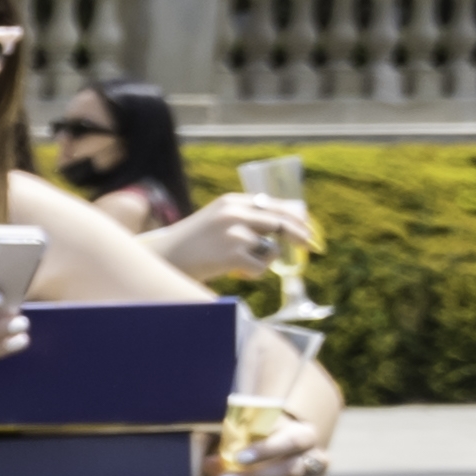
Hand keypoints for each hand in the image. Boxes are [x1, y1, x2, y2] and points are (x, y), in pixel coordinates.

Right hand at [147, 190, 314, 285]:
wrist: (163, 258)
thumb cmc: (191, 243)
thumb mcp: (217, 220)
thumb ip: (245, 219)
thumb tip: (284, 225)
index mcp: (232, 201)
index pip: (275, 205)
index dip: (296, 217)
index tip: (307, 227)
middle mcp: (235, 213)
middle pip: (282, 223)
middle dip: (300, 236)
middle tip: (311, 246)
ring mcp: (234, 233)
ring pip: (271, 249)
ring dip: (264, 260)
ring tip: (241, 264)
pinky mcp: (233, 255)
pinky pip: (261, 266)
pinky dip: (253, 273)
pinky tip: (235, 272)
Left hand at [215, 420, 331, 475]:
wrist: (285, 455)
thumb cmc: (263, 441)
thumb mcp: (250, 435)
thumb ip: (231, 445)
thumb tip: (210, 463)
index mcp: (305, 436)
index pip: (291, 442)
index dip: (266, 450)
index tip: (238, 457)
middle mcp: (317, 460)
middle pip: (290, 470)